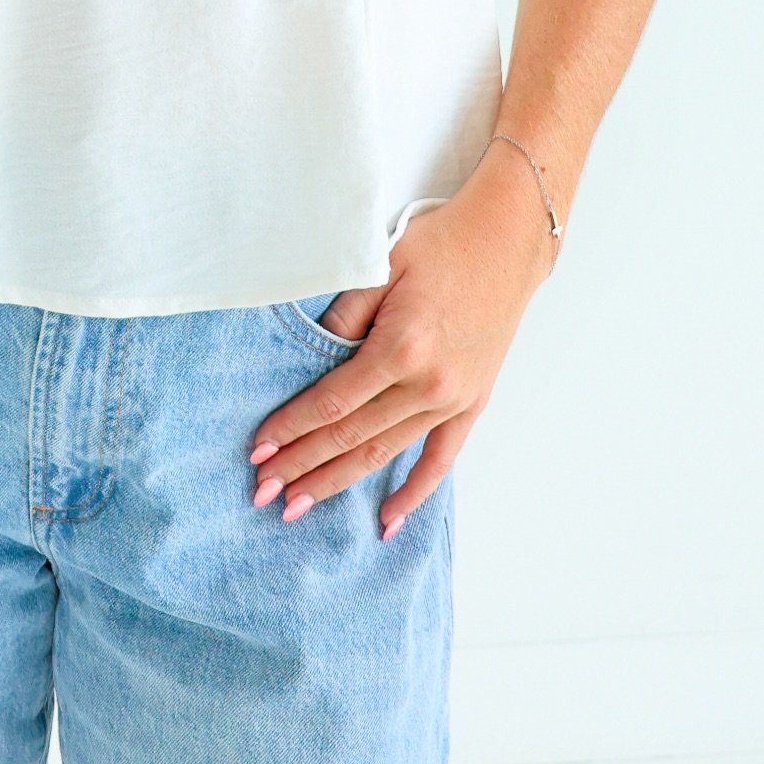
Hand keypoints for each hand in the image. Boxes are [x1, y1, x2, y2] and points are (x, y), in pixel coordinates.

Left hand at [247, 140, 559, 538]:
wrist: (505, 241)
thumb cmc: (438, 244)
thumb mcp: (379, 265)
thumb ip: (344, 315)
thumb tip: (312, 361)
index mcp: (400, 347)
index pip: (331, 403)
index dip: (291, 429)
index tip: (258, 451)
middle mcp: (428, 383)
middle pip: (352, 437)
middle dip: (303, 467)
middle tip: (264, 493)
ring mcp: (453, 399)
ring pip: (386, 454)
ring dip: (340, 482)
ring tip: (300, 507)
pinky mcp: (472, 403)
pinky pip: (440, 460)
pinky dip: (413, 494)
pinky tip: (385, 522)